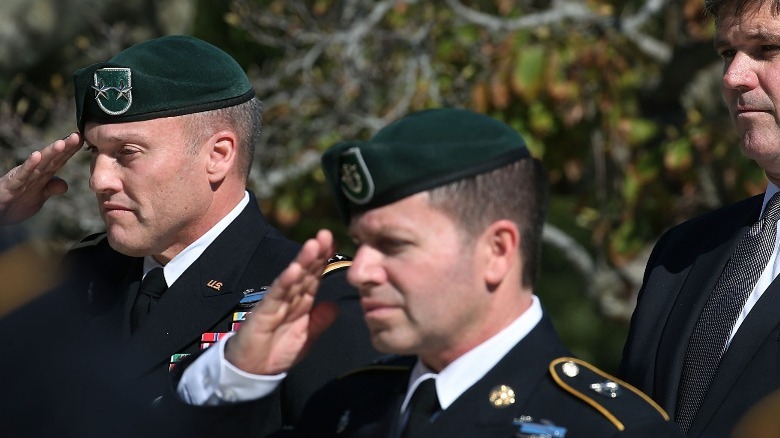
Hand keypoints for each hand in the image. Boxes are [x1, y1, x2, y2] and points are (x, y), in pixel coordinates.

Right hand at [0, 133, 82, 224]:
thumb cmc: (17, 201)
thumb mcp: (39, 196)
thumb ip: (51, 188)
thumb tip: (65, 185)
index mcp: (42, 175)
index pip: (58, 160)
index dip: (70, 150)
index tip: (83, 139)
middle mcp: (33, 172)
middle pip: (51, 158)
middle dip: (64, 147)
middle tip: (77, 136)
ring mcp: (23, 177)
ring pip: (39, 163)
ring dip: (50, 153)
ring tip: (61, 143)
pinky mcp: (11, 184)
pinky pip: (22, 174)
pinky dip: (29, 165)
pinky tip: (36, 155)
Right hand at [225, 229, 339, 374]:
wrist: (252, 371)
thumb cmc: (278, 351)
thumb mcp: (307, 338)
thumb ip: (320, 322)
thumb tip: (334, 306)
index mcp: (302, 302)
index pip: (315, 276)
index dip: (324, 260)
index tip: (335, 242)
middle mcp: (290, 297)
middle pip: (305, 271)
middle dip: (316, 253)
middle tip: (326, 234)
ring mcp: (276, 302)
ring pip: (292, 278)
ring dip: (302, 261)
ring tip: (313, 245)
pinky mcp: (263, 311)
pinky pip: (276, 295)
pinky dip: (285, 282)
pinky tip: (293, 270)